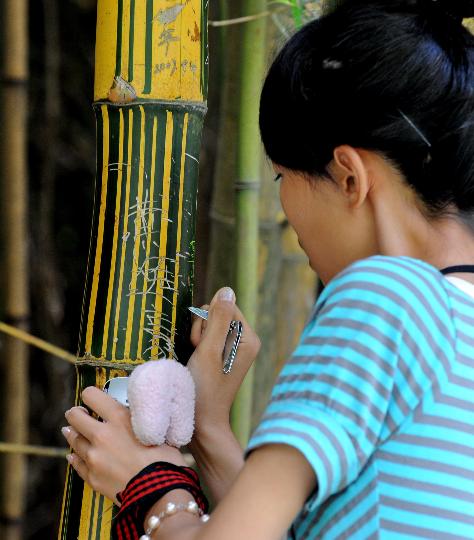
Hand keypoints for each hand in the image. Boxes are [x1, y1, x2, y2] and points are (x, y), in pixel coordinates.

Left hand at [61, 386, 185, 503]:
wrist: (159, 492)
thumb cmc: (165, 459)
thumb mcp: (155, 430)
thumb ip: (140, 421)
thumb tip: (136, 416)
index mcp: (119, 418)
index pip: (91, 395)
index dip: (90, 395)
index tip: (92, 398)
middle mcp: (102, 435)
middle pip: (75, 417)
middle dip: (76, 413)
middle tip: (79, 413)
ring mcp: (94, 457)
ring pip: (73, 440)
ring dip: (73, 433)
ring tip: (72, 431)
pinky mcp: (92, 477)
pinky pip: (76, 463)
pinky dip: (75, 456)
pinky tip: (74, 454)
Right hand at [188, 287, 260, 434]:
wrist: (201, 423)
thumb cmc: (204, 389)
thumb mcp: (208, 351)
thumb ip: (217, 319)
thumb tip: (227, 290)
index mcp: (248, 338)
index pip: (225, 307)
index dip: (207, 321)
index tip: (203, 345)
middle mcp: (244, 342)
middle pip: (216, 315)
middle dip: (201, 331)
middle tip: (200, 355)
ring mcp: (233, 349)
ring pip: (208, 326)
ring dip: (197, 340)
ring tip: (197, 362)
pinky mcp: (223, 356)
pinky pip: (207, 338)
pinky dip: (197, 348)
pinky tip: (196, 363)